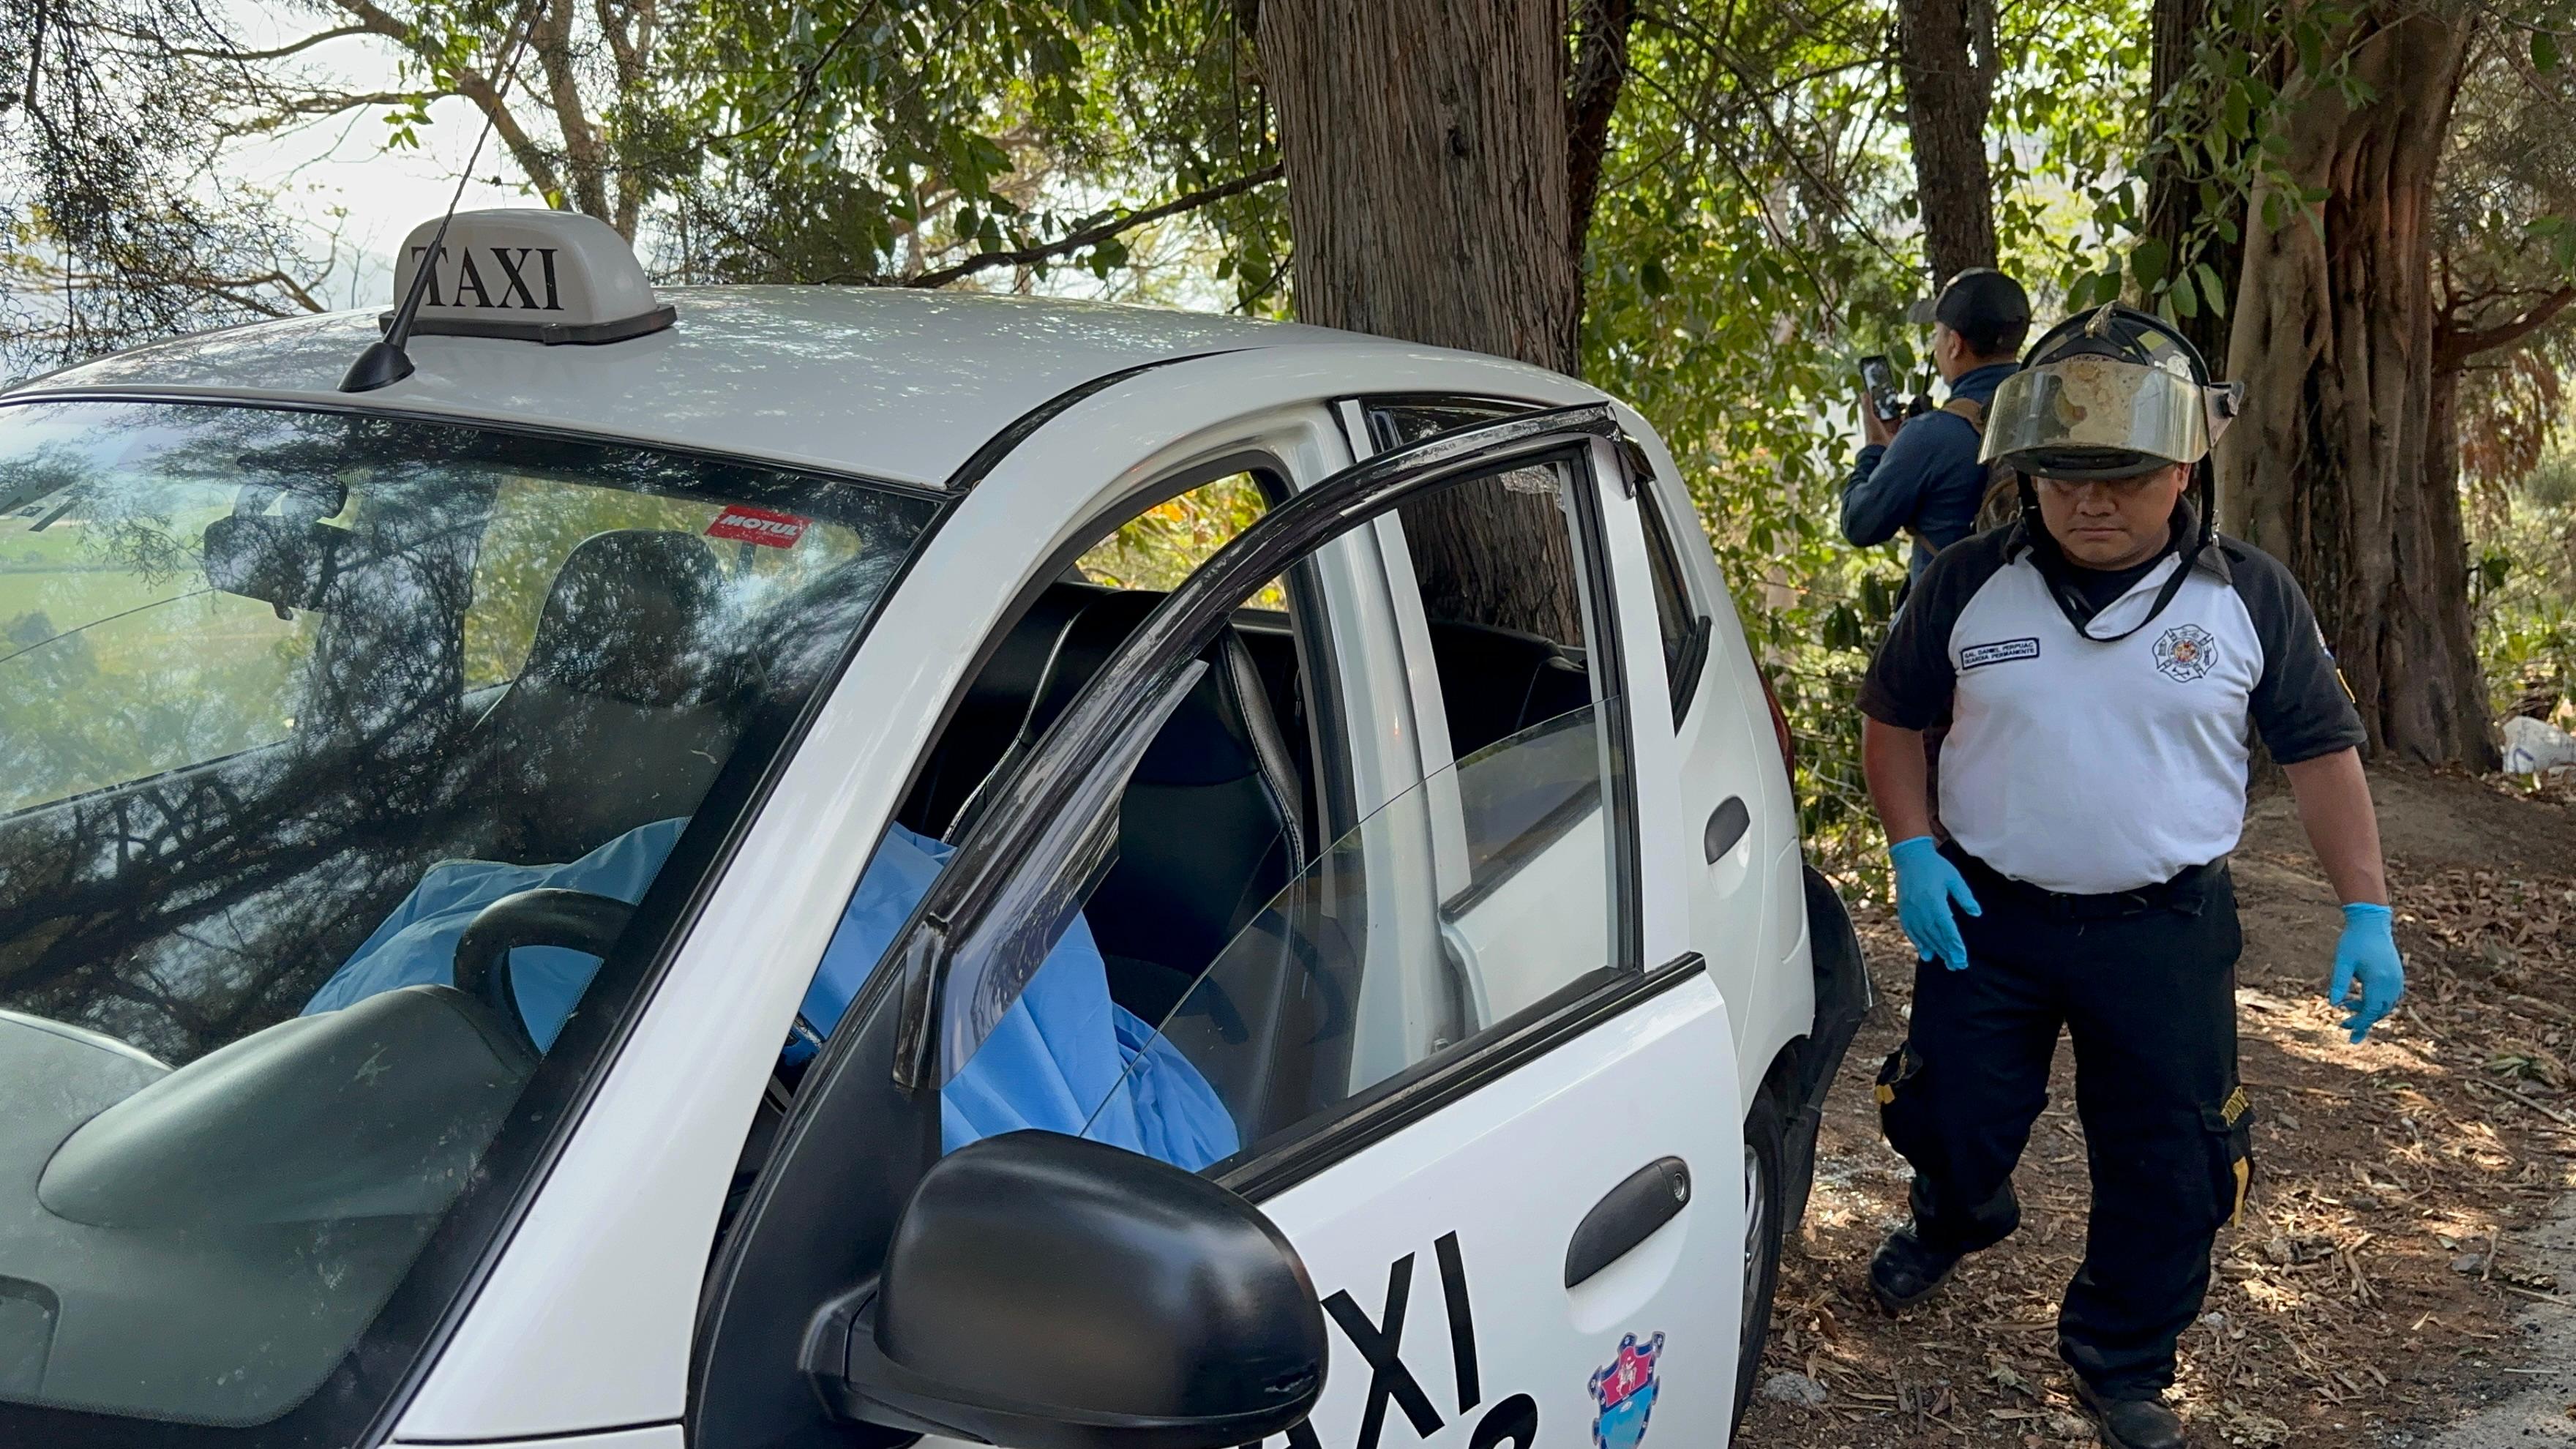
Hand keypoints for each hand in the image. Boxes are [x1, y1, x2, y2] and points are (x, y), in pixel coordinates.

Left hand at [1861, 396, 1904, 447]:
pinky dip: (1908, 416)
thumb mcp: (1869, 418)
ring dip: (1903, 409)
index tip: (1889, 392)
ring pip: (1900, 414)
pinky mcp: (1900, 430)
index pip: (1881, 405)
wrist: (1881, 449)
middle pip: (1892, 409)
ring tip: (1904, 406)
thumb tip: (1863, 392)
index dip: (1885, 399)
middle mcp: (1884, 421)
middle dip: (1896, 404)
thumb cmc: (1872, 434)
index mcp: (1876, 417)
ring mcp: (1893, 426)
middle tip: (1899, 399)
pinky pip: (1906, 421)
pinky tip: (1907, 413)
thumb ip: (1867, 405)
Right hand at [1889, 836, 1979, 970]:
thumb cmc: (1935, 866)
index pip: (1947, 927)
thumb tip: (1977, 913)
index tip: (1962, 957)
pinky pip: (1911, 932)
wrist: (1910, 857)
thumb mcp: (1954, 878)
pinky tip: (1926, 953)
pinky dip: (1918, 943)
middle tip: (1957, 966)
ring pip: (1923, 936)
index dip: (1954, 944)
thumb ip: (1965, 896)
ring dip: (1935, 950)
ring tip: (1946, 962)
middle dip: (1947, 952)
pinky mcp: (1903, 911)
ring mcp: (1910, 911)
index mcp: (1934, 901)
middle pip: (1935, 936)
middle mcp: (1921, 909)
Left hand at [2329, 902, 2403, 1042]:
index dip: (2360, 1024)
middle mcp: (2392, 983)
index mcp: (2378, 980)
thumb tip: (2333, 1005)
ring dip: (2371, 1011)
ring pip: (2386, 1006)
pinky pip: (2391, 998)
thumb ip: (2338, 983)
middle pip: (2379, 1012)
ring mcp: (2397, 979)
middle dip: (2363, 1020)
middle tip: (2343, 1024)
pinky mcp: (2397, 975)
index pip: (2370, 1011)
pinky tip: (2363, 1000)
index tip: (2348, 1032)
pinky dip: (2379, 1003)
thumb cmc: (2353, 941)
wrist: (2371, 923)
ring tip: (2350, 1007)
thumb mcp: (2342, 961)